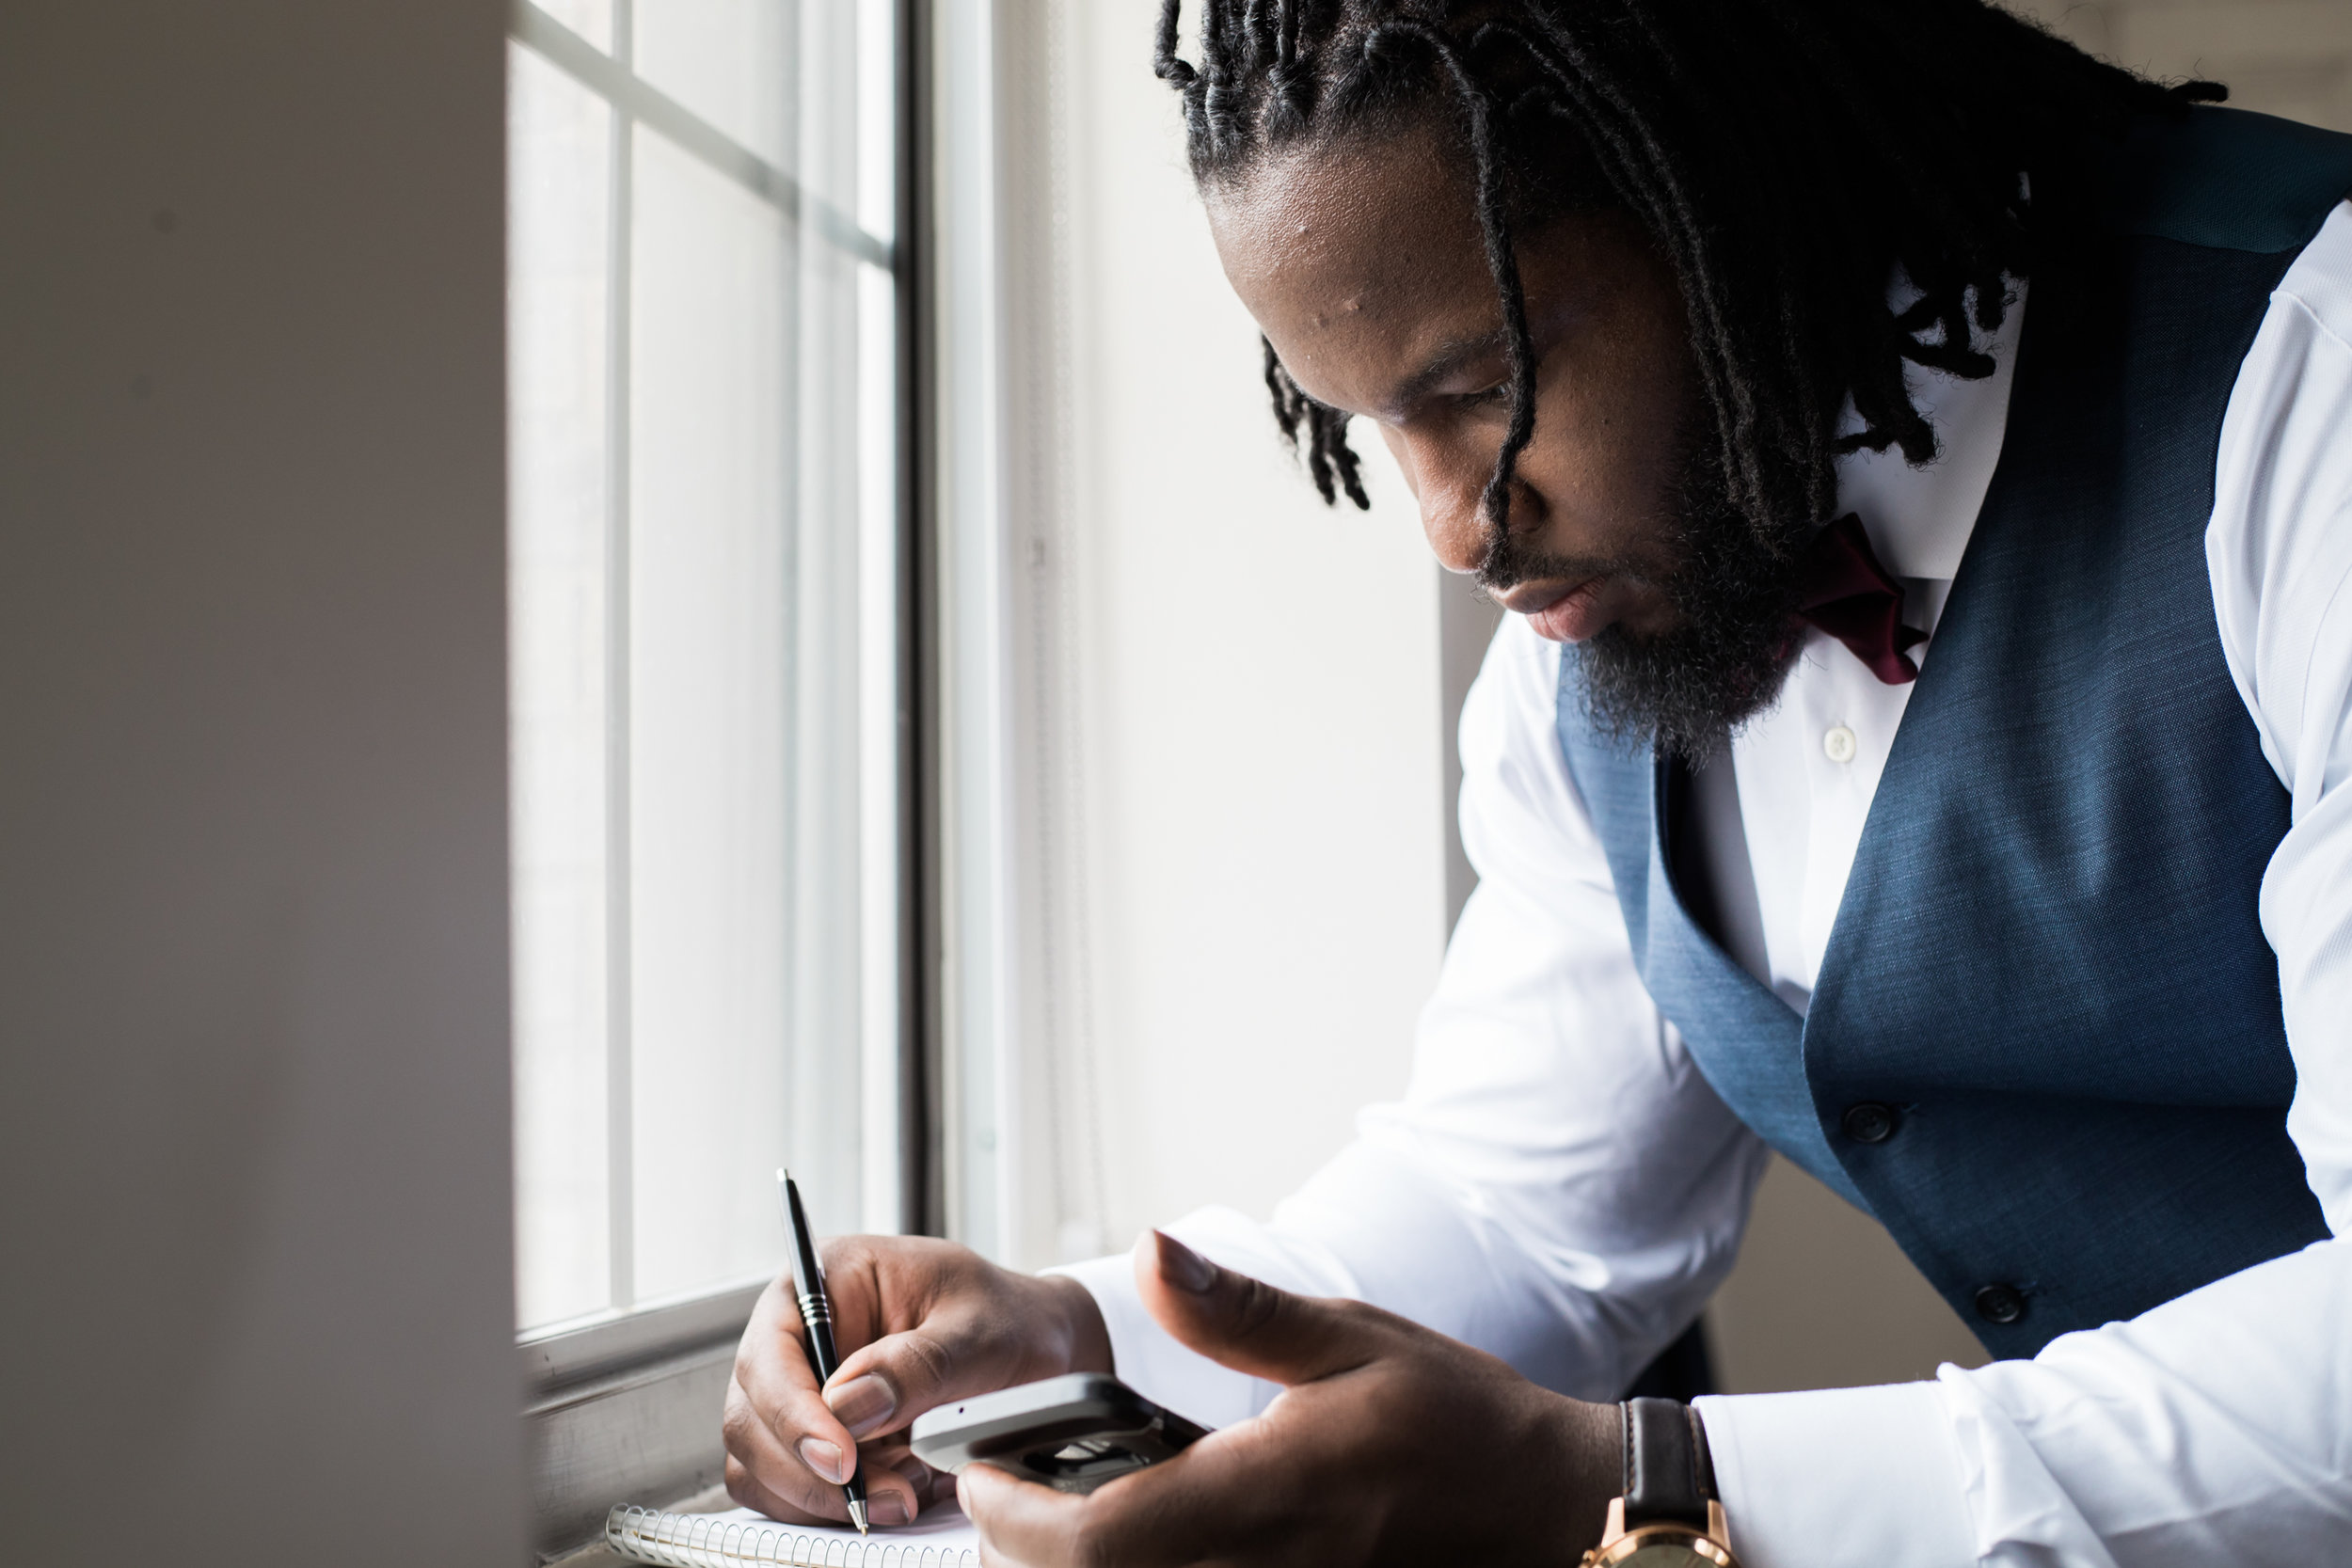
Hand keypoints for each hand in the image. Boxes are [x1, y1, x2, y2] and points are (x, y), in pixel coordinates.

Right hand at [723, 1234, 1112, 1527]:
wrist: (1035, 1348)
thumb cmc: (1006, 1320)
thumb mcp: (978, 1332)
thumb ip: (914, 1366)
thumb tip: (845, 1407)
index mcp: (827, 1280)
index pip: (772, 1352)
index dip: (793, 1413)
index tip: (842, 1459)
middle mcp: (799, 1333)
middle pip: (751, 1416)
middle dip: (810, 1470)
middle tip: (883, 1496)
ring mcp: (800, 1389)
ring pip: (760, 1461)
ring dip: (821, 1496)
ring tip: (902, 1494)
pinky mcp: (814, 1437)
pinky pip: (790, 1487)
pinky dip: (832, 1506)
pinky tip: (894, 1492)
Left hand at [960, 1231, 1619, 1567]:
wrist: (1552, 1511)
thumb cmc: (1458, 1421)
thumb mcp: (1352, 1338)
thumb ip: (1236, 1311)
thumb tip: (1147, 1251)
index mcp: (1263, 1497)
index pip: (1097, 1542)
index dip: (1015, 1517)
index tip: (978, 1475)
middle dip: (1024, 1549)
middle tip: (997, 1490)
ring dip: (1078, 1565)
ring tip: (1053, 1508)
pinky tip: (1138, 1530)